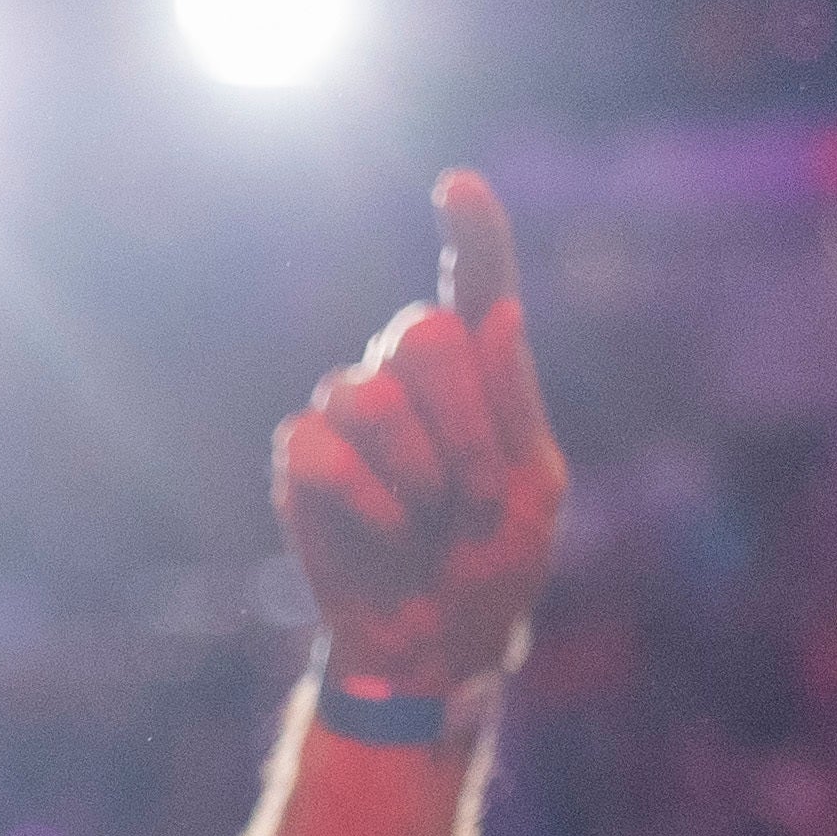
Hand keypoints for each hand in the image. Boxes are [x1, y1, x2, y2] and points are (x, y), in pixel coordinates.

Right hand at [274, 168, 567, 696]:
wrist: (434, 649)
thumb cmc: (493, 573)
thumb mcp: (533, 494)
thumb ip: (514, 404)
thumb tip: (498, 312)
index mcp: (480, 375)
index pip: (475, 286)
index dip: (471, 233)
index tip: (459, 187)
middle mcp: (409, 379)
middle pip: (421, 333)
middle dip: (460, 422)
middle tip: (472, 494)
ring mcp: (350, 415)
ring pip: (368, 392)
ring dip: (414, 470)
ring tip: (428, 522)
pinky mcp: (302, 461)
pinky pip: (320, 446)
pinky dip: (365, 497)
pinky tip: (388, 532)